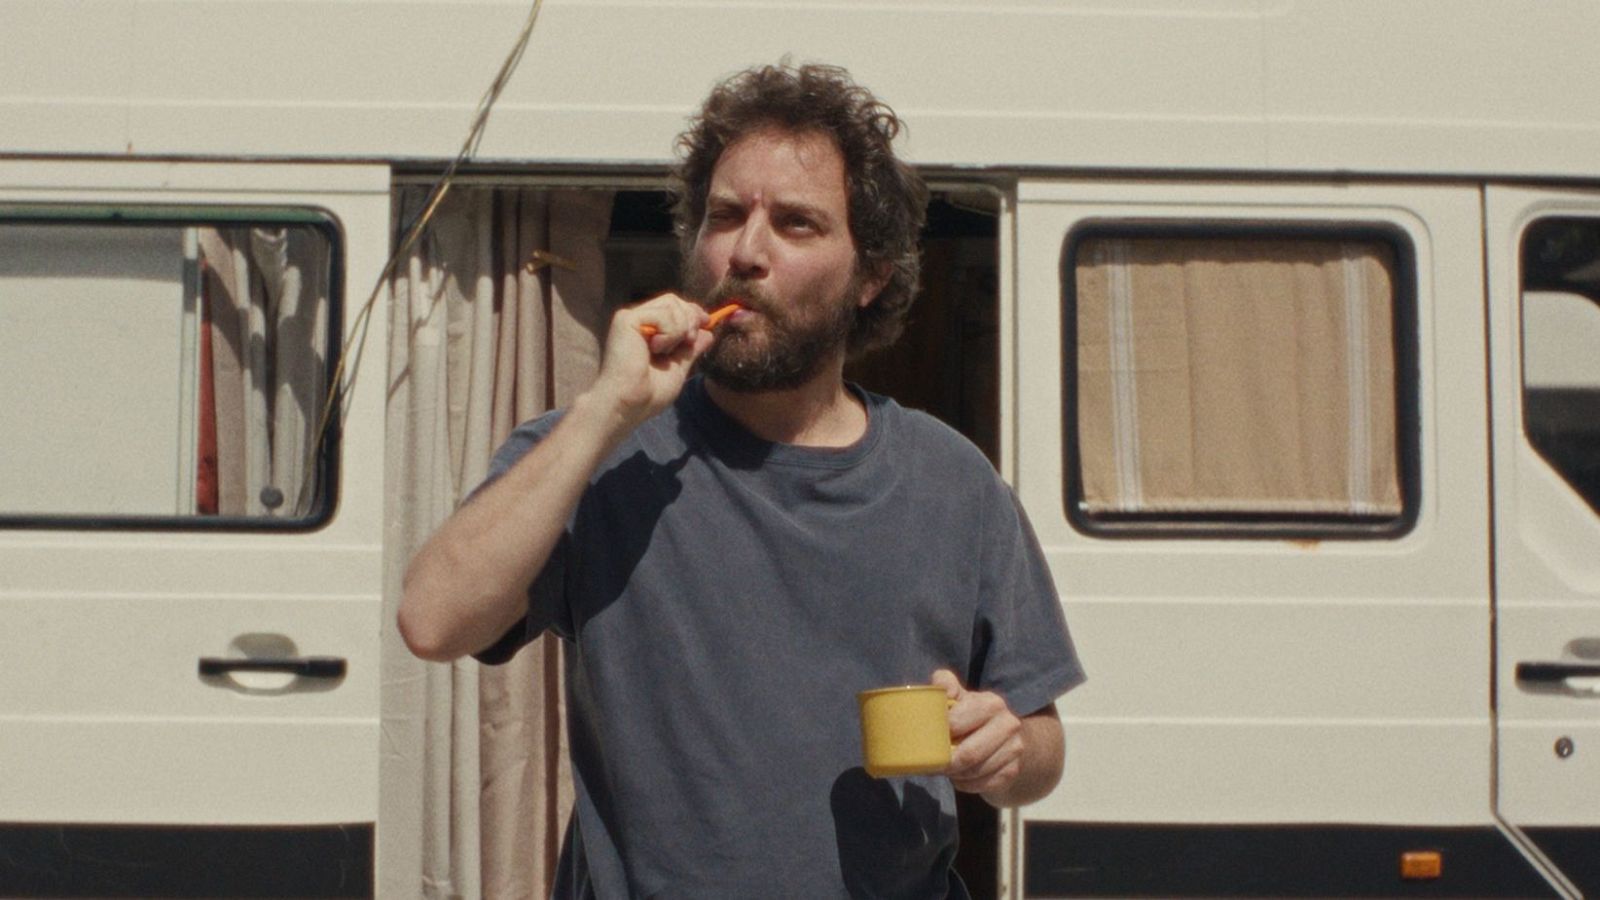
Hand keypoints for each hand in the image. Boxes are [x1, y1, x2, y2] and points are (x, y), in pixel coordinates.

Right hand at [591, 292, 713, 427]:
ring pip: (672, 304)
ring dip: (680, 329)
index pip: (674, 307)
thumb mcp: (678, 368)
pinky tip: (655, 349)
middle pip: (674, 300)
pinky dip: (669, 333)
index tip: (706, 322)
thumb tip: (708, 333)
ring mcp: (631, 318)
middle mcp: (638, 321)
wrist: (630, 404)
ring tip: (666, 351)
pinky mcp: (626, 319)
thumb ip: (690, 349)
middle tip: (689, 341)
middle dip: (691, 318)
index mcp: (648, 331)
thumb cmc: (648, 394)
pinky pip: (663, 314)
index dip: (692, 312)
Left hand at [931, 668, 1024, 795]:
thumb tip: (938, 689)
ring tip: (947, 767)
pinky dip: (965, 783)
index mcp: (991, 703)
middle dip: (947, 762)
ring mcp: (1014, 750)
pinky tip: (961, 775)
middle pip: (968, 755)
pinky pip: (981, 785)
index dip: (937, 734)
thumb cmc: (972, 716)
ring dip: (955, 774)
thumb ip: (945, 685)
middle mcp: (1008, 724)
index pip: (955, 723)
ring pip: (974, 772)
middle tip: (933, 762)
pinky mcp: (1012, 772)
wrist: (1007, 739)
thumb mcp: (960, 696)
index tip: (927, 739)